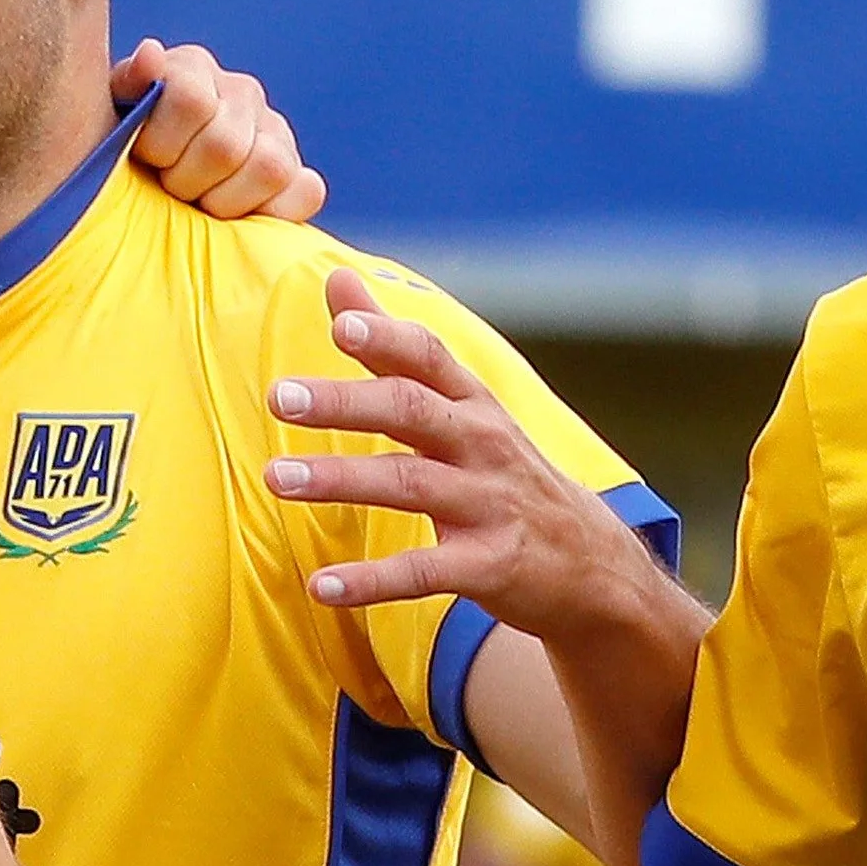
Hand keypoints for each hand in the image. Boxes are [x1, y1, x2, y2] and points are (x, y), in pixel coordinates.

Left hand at [116, 40, 324, 222]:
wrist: (134, 197)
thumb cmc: (118, 159)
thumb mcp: (107, 118)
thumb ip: (130, 82)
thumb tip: (152, 55)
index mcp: (192, 69)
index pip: (191, 100)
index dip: (161, 144)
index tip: (143, 157)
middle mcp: (240, 92)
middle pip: (226, 146)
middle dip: (185, 181)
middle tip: (166, 187)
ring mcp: (274, 132)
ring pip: (270, 167)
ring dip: (224, 201)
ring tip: (197, 203)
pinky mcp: (296, 175)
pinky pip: (306, 191)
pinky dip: (274, 211)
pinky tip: (238, 217)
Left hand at [269, 269, 671, 640]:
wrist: (591, 565)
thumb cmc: (502, 474)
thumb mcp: (461, 406)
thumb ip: (393, 347)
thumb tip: (337, 278)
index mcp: (472, 402)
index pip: (430, 356)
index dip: (388, 337)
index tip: (342, 323)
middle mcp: (482, 444)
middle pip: (411, 411)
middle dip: (345, 402)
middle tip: (280, 397)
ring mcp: (488, 504)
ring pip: (409, 483)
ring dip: (339, 480)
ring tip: (275, 479)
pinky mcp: (490, 566)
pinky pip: (422, 572)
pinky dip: (370, 580)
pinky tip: (321, 587)